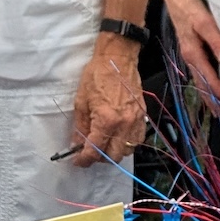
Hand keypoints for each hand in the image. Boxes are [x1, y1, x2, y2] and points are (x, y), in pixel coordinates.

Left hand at [67, 37, 147, 166]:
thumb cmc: (97, 76)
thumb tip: (77, 144)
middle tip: (90, 151)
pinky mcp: (142, 116)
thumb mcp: (81, 102)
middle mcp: (123, 124)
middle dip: (99, 158)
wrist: (117, 59)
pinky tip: (118, 137)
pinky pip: (138, 141)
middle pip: (113, 157)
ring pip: (127, 151)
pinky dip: (127, 144)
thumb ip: (80, 127)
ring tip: (104, 143)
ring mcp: (135, 121)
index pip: (95, 151)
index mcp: (106, 120)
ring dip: (114, 152)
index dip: (84, 160)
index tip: (78, 161)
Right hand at [163, 0, 219, 102]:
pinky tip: (213, 88)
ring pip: (201, 80)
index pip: (209, 80)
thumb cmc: (189, 5)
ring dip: (211, 96)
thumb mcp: (202, 19)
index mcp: (193, 53)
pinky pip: (201, 72)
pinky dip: (208, 84)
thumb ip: (215, 38)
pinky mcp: (192, 49)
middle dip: (214, 102)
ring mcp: (190, 54)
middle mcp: (190, 57)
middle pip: (203, 85)